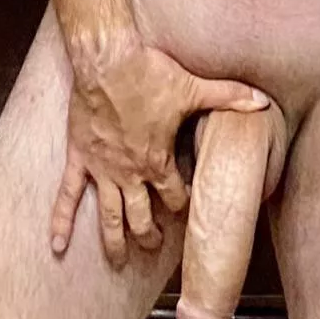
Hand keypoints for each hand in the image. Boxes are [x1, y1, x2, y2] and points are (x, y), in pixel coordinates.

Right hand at [51, 39, 268, 268]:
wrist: (107, 58)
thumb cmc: (149, 72)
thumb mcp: (193, 87)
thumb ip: (229, 97)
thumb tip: (262, 100)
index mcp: (157, 161)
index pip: (172, 196)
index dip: (179, 204)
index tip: (181, 210)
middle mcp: (129, 173)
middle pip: (140, 216)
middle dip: (148, 235)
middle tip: (151, 247)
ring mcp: (102, 168)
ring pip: (108, 215)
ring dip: (113, 240)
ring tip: (117, 260)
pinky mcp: (80, 157)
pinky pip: (68, 195)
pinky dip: (61, 221)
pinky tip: (57, 245)